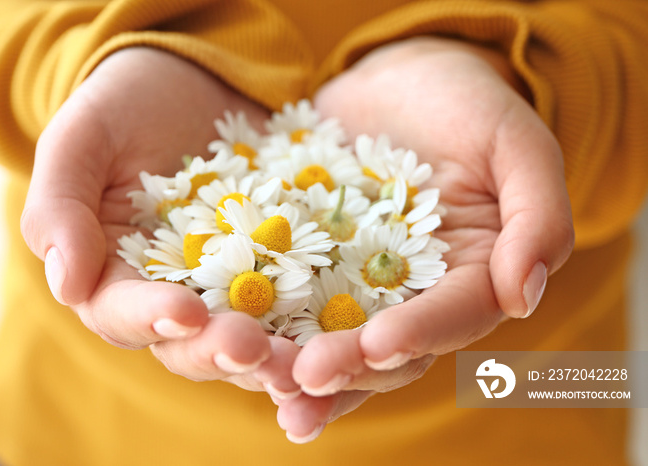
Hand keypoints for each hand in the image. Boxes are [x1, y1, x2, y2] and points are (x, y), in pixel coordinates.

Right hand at [20, 47, 299, 395]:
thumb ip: (59, 206)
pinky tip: (339, 336)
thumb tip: (65, 284)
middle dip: (219, 349)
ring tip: (299, 363)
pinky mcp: (280, 269)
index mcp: (114, 275)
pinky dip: (313, 327)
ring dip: (271, 357)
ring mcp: (231, 287)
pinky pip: (298, 305)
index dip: (150, 317)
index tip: (184, 312)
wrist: (193, 82)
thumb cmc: (125, 105)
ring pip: (247, 338)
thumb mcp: (81, 139)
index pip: (121, 312)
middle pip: (189, 343)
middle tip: (251, 347)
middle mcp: (173, 295)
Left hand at [275, 37, 574, 440]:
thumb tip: (524, 297)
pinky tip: (236, 350)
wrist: (397, 81)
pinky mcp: (312, 263)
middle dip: (348, 365)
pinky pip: (289, 300)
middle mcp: (415, 293)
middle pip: (387, 347)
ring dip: (302, 368)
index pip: (452, 317)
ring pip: (335, 339)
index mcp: (473, 275)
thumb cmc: (466, 105)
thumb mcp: (515, 144)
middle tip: (303, 378)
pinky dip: (268, 326)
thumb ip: (537, 218)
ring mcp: (359, 283)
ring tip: (267, 384)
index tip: (377, 344)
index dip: (418, 333)